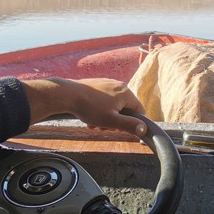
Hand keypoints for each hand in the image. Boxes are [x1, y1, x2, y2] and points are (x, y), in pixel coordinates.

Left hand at [22, 78, 146, 136]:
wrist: (68, 95)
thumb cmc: (90, 108)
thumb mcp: (111, 121)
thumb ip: (129, 125)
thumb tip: (144, 129)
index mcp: (126, 93)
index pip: (139, 111)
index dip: (132, 123)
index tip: (119, 129)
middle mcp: (119, 85)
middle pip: (125, 109)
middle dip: (115, 121)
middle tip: (103, 126)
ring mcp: (108, 83)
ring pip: (113, 105)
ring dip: (106, 117)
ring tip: (94, 122)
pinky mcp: (98, 84)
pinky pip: (104, 99)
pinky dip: (99, 109)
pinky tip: (89, 115)